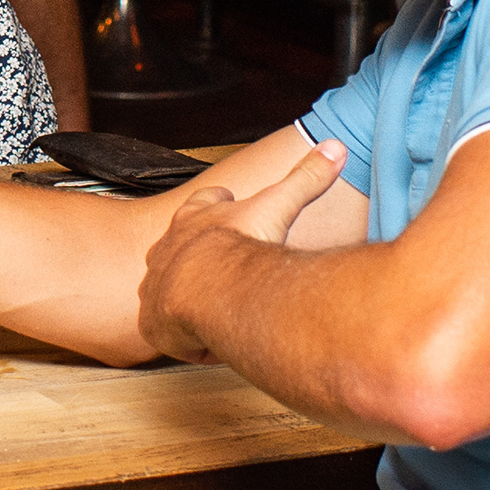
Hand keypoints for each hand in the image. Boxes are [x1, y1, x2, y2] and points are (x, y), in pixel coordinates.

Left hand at [135, 141, 349, 363]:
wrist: (202, 286)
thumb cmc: (236, 244)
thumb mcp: (276, 204)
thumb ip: (305, 178)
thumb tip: (337, 146)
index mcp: (195, 217)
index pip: (204, 202)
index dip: (216, 203)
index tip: (224, 201)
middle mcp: (168, 248)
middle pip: (177, 246)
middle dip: (192, 254)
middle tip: (213, 266)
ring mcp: (155, 284)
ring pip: (168, 290)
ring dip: (185, 298)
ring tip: (207, 311)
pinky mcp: (153, 322)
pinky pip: (169, 331)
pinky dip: (186, 336)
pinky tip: (206, 343)